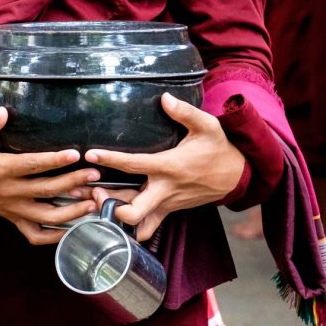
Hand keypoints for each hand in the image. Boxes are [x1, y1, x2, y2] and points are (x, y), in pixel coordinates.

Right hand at [0, 107, 100, 244]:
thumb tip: (3, 112)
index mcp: (0, 169)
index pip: (32, 166)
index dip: (55, 160)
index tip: (76, 154)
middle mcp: (8, 192)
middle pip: (46, 190)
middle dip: (73, 183)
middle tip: (96, 174)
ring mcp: (12, 208)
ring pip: (46, 217)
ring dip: (72, 212)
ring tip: (93, 202)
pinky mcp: (12, 218)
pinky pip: (35, 234)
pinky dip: (54, 237)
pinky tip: (73, 228)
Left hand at [84, 93, 244, 240]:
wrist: (235, 176)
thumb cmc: (218, 149)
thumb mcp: (208, 126)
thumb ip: (185, 112)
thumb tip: (164, 98)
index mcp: (169, 167)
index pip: (134, 165)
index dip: (111, 160)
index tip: (91, 154)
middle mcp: (165, 190)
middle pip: (133, 212)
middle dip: (110, 206)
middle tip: (94, 191)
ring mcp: (166, 204)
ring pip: (136, 223)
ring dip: (114, 217)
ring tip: (96, 200)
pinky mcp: (169, 211)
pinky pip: (147, 228)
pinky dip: (130, 227)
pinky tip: (114, 214)